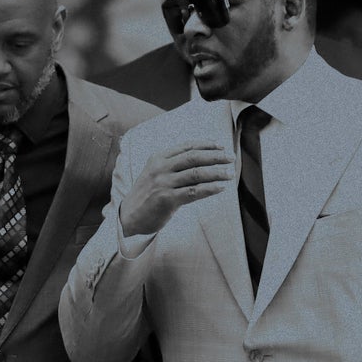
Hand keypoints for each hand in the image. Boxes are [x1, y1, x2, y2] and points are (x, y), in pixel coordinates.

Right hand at [120, 145, 234, 236]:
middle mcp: (160, 167)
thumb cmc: (148, 195)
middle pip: (194, 157)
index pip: (187, 146)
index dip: (206, 145)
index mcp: (158, 157)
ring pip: (196, 174)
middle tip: (232, 158)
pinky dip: (210, 189)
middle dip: (216, 156)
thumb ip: (174, 165)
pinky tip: (221, 188)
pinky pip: (194, 192)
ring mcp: (163, 183)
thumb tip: (203, 159)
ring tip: (230, 174)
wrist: (130, 216)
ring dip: (217, 173)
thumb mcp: (156, 173)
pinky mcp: (167, 199)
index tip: (222, 146)